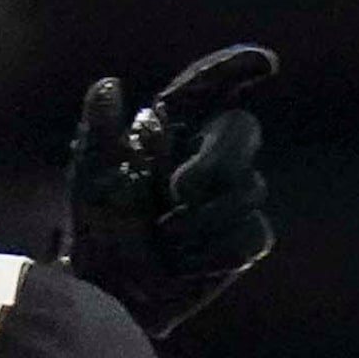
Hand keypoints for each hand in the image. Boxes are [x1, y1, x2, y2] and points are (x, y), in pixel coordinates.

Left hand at [56, 44, 277, 337]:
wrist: (114, 293)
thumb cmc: (98, 232)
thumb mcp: (92, 179)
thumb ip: (100, 133)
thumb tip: (108, 86)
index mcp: (171, 131)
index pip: (210, 87)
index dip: (238, 69)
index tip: (266, 64)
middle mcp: (206, 156)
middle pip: (243, 129)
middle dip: (216, 160)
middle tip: (179, 192)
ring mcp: (231, 197)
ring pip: (250, 188)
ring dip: (200, 221)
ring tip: (167, 239)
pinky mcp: (245, 240)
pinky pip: (253, 234)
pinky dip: (214, 252)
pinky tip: (185, 263)